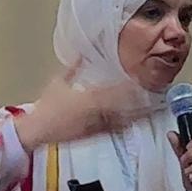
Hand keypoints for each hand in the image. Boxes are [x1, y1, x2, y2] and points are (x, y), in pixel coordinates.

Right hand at [14, 60, 154, 150]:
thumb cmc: (46, 106)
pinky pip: (113, 130)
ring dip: (135, 114)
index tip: (140, 82)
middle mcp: (96, 113)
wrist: (38, 130)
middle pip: (123, 107)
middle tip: (153, 96)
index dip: (128, 88)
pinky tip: (134, 122)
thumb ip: (72, 68)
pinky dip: (124, 126)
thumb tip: (81, 54)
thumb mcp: (57, 83)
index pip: (113, 92)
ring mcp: (96, 126)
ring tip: (150, 109)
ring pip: (121, 120)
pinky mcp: (93, 135)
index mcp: (88, 98)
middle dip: (138, 102)